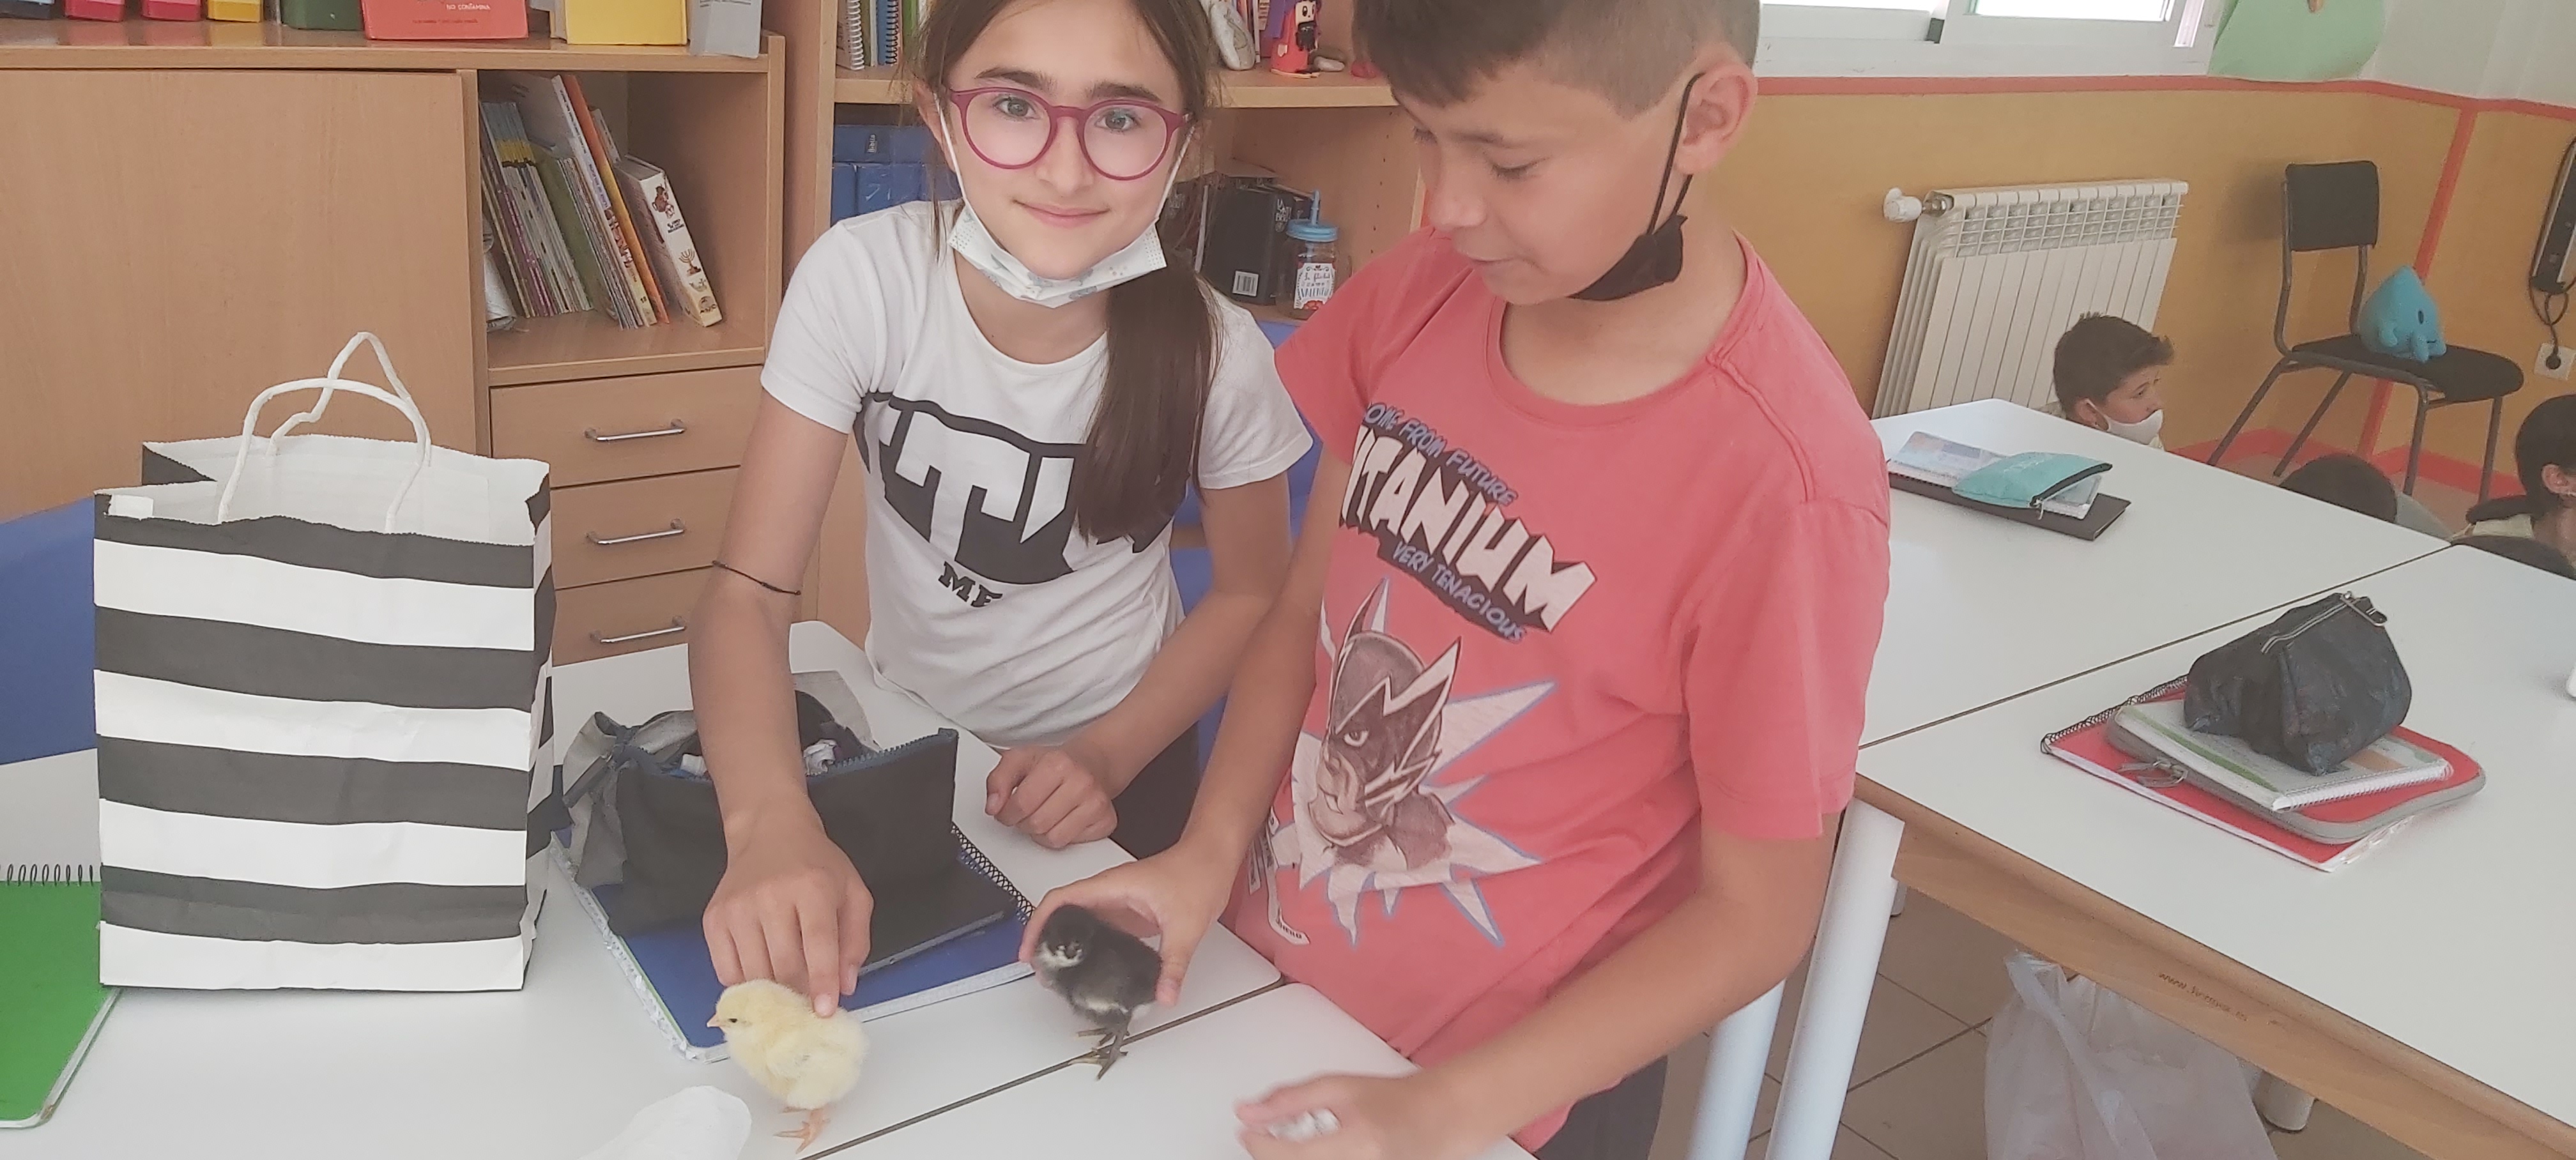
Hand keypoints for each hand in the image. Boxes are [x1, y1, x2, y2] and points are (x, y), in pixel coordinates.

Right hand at [703, 812, 872, 1016]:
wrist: (768, 832)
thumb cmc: (815, 865)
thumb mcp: (852, 892)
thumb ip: (856, 940)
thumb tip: (845, 986)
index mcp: (811, 887)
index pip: (817, 943)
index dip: (822, 981)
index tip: (825, 1011)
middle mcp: (770, 896)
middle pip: (784, 964)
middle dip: (799, 994)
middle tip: (808, 1007)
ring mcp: (737, 908)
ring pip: (754, 973)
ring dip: (773, 994)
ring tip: (787, 995)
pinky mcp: (714, 919)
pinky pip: (726, 970)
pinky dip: (745, 985)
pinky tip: (761, 980)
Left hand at [986, 743, 1119, 848]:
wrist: (1093, 763)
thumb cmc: (1056, 764)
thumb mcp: (1019, 760)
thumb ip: (998, 780)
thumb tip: (993, 806)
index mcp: (1058, 764)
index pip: (1021, 805)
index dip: (1006, 813)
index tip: (1007, 810)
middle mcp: (1081, 783)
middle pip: (1036, 824)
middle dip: (1024, 822)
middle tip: (1027, 811)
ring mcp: (1096, 803)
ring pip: (1053, 838)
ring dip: (1041, 832)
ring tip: (1044, 814)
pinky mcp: (1106, 821)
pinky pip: (1071, 844)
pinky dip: (1060, 836)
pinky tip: (1061, 819)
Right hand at [1020, 840, 1235, 1005]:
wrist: (1215, 856)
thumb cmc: (1199, 872)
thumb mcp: (1187, 925)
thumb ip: (1173, 964)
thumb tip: (1164, 995)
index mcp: (1112, 886)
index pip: (1060, 899)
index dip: (1038, 923)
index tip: (1029, 950)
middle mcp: (1109, 892)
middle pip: (1062, 912)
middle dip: (1045, 939)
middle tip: (1041, 972)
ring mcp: (1118, 902)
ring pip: (1079, 921)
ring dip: (1065, 944)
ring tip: (1058, 975)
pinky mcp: (1128, 912)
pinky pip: (1099, 928)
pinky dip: (1087, 946)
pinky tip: (1090, 966)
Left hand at [1235, 1073, 1484, 1159]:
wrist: (1438, 1118)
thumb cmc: (1391, 1100)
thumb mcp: (1338, 1087)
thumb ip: (1290, 1099)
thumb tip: (1245, 1111)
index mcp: (1358, 1141)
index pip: (1289, 1155)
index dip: (1259, 1144)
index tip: (1247, 1132)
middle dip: (1277, 1153)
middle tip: (1276, 1136)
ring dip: (1294, 1157)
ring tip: (1308, 1141)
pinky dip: (1312, 1159)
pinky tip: (1321, 1149)